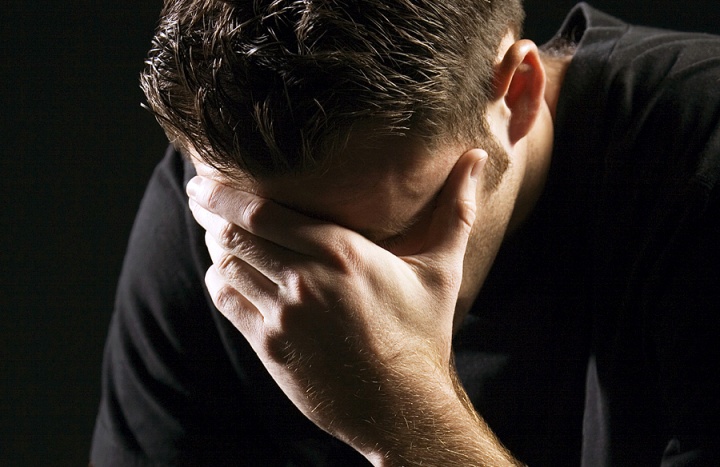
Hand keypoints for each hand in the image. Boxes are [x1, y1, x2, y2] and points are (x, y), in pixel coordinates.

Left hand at [187, 149, 487, 458]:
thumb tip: (479, 159)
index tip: (205, 179)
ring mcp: (285, 315)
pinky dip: (221, 282)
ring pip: (228, 265)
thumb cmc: (421, 334)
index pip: (264, 211)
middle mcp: (306, 279)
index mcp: (342, 252)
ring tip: (214, 232)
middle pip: (237, 233)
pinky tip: (226, 275)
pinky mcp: (271, 346)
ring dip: (218, 246)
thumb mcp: (441, 269)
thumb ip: (455, 210)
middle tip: (198, 196)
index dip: (226, 193)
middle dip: (211, 212)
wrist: (402, 405)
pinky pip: (228, 302)